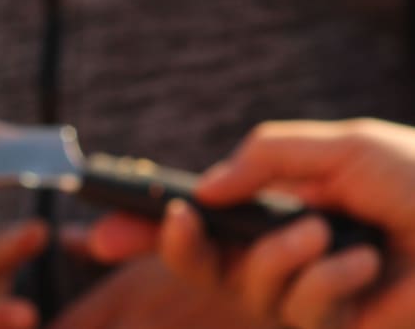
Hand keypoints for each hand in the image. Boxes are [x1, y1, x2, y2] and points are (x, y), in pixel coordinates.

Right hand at [90, 118, 414, 328]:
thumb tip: (205, 187)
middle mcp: (284, 250)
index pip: (200, 218)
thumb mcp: (338, 147)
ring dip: (276, 257)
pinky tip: (361, 260)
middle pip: (201, 263)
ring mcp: (310, 290)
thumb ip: (265, 158)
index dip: (147, 225)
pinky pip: (300, 308)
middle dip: (171, 247)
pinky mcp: (337, 323)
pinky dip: (323, 278)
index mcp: (278, 204)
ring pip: (248, 287)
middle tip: (157, 228)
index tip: (99, 230)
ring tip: (324, 231)